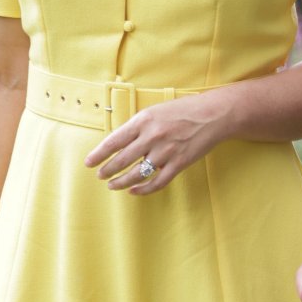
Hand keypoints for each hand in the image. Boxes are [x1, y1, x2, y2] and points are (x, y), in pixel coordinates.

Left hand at [85, 93, 232, 193]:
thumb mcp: (155, 111)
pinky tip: (134, 190)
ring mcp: (166, 152)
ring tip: (112, 185)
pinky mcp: (179, 164)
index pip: (113, 141)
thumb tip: (120, 143)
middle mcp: (152, 137)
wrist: (213, 115)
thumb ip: (138, 126)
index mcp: (143, 121)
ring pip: (137, 174)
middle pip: (122, 160)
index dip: (99, 154)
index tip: (89, 162)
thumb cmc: (183, 110)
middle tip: (100, 176)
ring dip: (121, 182)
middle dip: (107, 170)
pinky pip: (157, 182)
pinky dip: (143, 189)